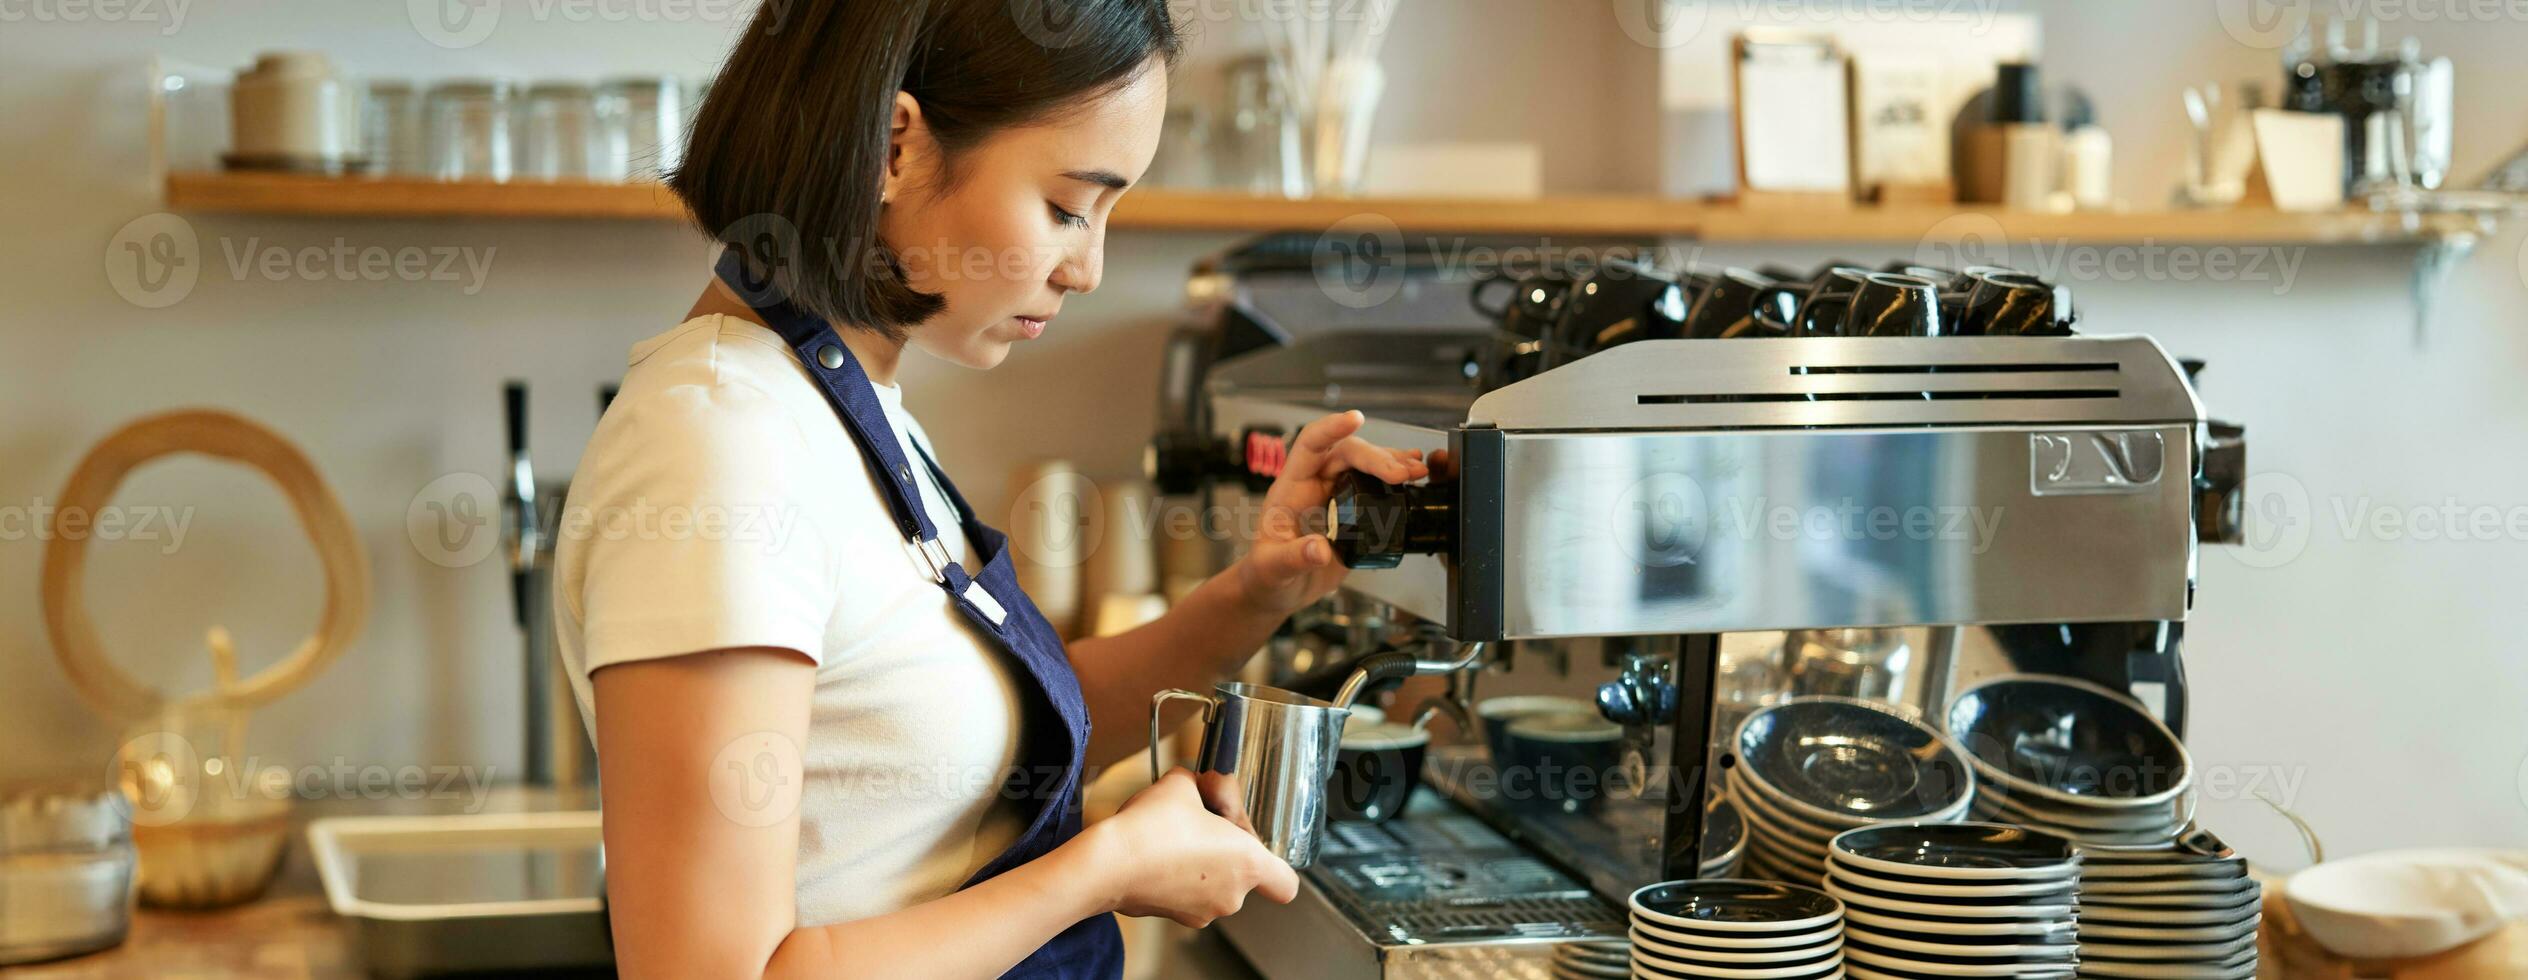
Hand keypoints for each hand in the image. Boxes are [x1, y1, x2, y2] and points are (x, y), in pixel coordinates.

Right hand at [1081, 768, 1298, 928]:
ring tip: (1174, 829)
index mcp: (1248, 865)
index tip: (1253, 843)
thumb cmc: (1152, 828)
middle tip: (1201, 814)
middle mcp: (1230, 897)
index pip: (1286, 883)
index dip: (1275, 862)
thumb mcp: (1183, 784)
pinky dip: (1175, 874)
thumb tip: (1205, 785)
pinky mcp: (1172, 917)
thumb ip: (1205, 784)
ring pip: (1212, 882)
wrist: (1107, 864)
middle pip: (1242, 872)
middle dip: (1223, 842)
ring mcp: (1200, 912)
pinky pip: (1185, 892)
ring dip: (1199, 858)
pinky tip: (1157, 849)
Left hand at [1234, 410, 1429, 619]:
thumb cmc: (1267, 576)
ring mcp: (1336, 497)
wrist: (1279, 592)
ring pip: (1365, 466)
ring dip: (1392, 463)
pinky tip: (1414, 475)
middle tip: (1401, 472)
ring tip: (1416, 469)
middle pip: (1347, 453)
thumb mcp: (1273, 569)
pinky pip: (1375, 487)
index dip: (1331, 429)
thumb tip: (1318, 549)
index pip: (1309, 445)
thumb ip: (1293, 557)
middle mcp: (1314, 485)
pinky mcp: (1353, 514)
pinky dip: (1396, 480)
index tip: (1355, 419)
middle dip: (1377, 457)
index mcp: (1290, 488)